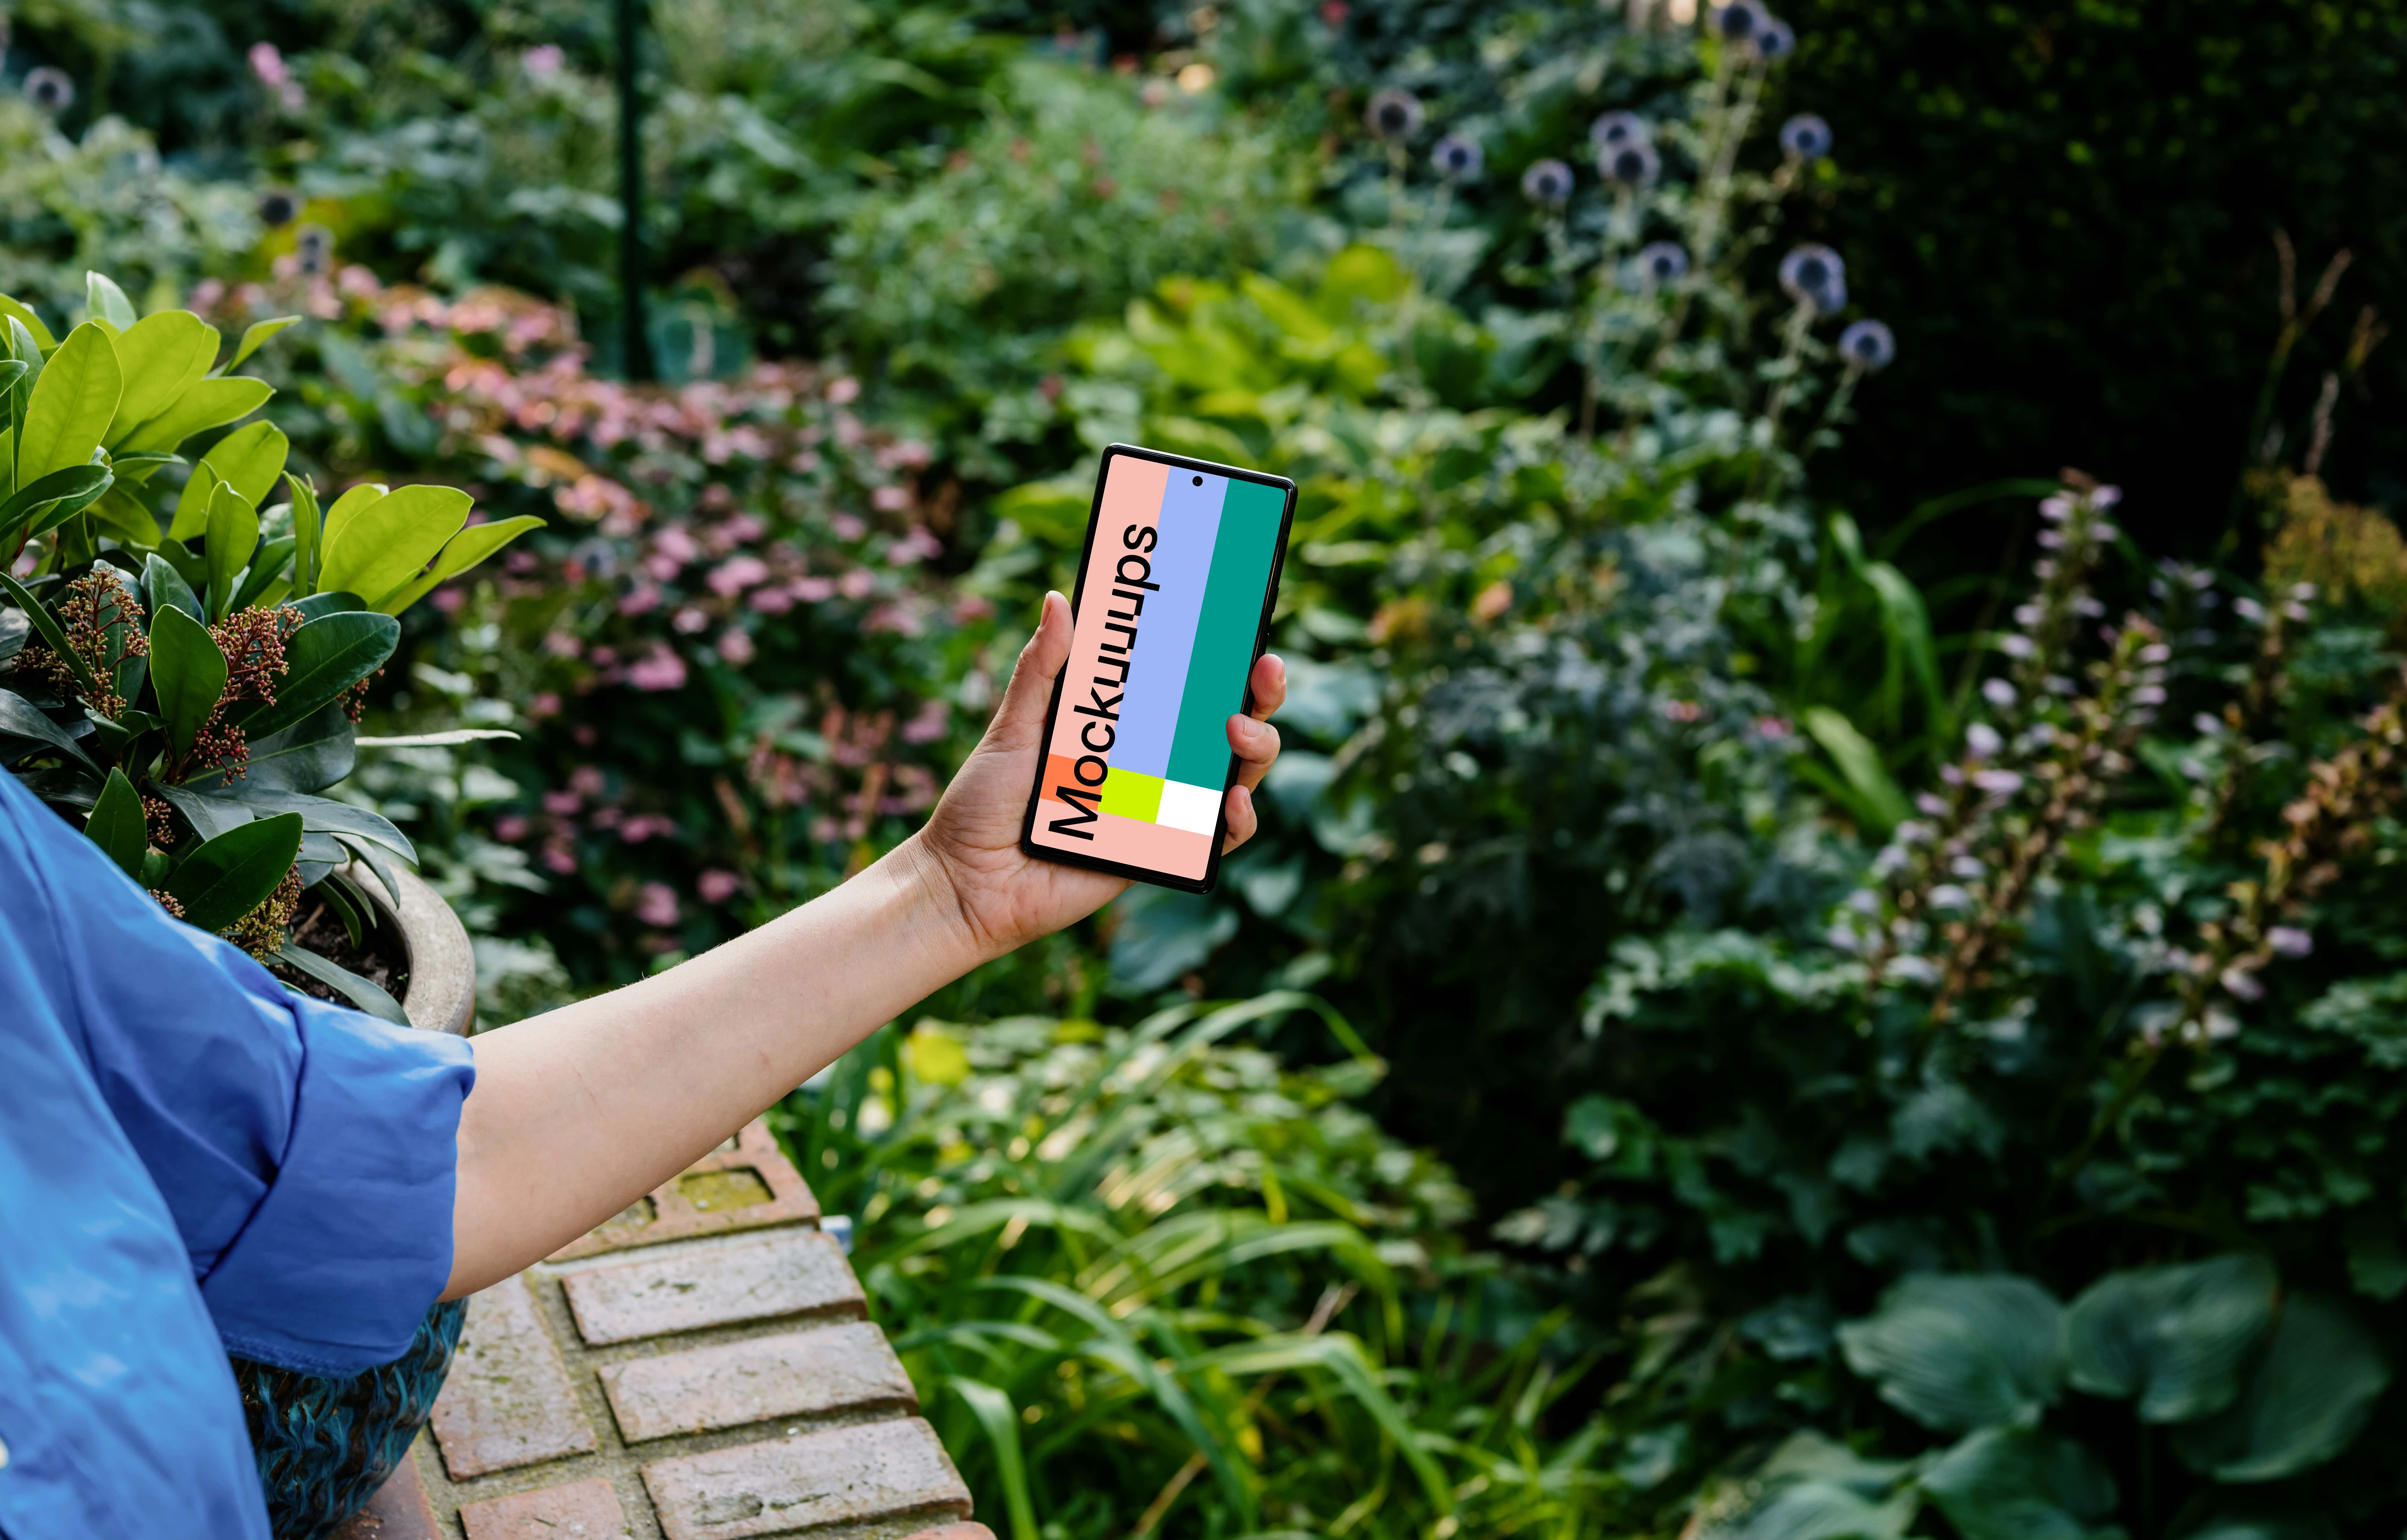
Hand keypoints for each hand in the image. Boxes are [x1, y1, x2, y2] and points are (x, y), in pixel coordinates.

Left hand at [905, 589, 1286, 962]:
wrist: (966, 883)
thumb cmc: (982, 804)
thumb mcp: (1013, 727)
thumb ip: (1041, 670)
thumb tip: (1059, 599)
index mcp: (1122, 725)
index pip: (1186, 684)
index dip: (1223, 657)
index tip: (1243, 626)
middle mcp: (1150, 763)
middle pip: (1227, 724)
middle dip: (1259, 694)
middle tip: (1263, 671)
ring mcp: (1160, 808)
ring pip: (1236, 775)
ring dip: (1256, 748)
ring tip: (1237, 732)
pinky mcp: (1159, 854)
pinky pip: (1216, 839)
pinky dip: (1237, 819)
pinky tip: (1232, 801)